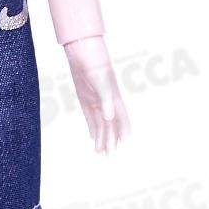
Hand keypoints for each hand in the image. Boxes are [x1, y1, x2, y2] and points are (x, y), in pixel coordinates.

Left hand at [64, 35, 129, 154]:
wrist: (83, 52)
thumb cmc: (96, 64)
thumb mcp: (101, 82)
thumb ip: (106, 100)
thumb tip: (109, 118)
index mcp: (114, 98)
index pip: (122, 118)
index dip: (124, 131)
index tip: (126, 144)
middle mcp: (106, 101)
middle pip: (110, 125)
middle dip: (111, 140)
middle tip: (109, 156)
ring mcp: (96, 101)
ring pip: (100, 124)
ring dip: (101, 138)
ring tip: (100, 153)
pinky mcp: (85, 99)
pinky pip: (90, 117)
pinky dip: (93, 128)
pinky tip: (93, 137)